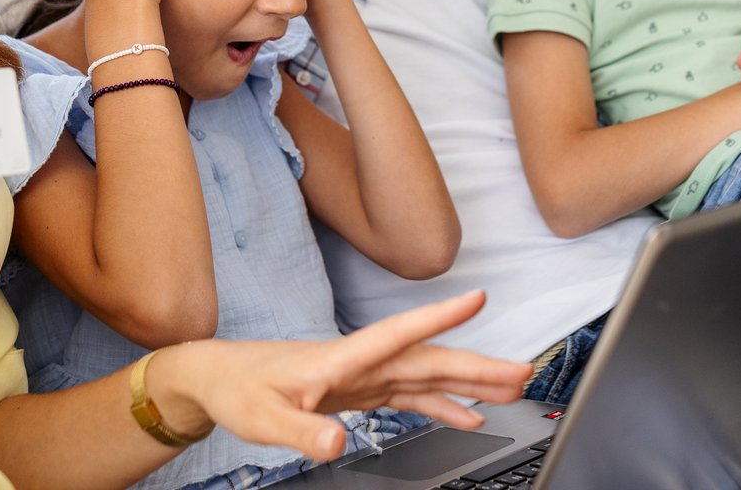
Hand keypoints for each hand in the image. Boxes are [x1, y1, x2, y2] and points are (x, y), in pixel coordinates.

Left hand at [153, 291, 532, 460]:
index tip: (477, 297)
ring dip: (470, 380)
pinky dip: (443, 404)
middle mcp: (359, 361)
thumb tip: (336, 443)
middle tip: (522, 372)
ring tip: (512, 388)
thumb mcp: (263, 418)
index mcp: (340, 359)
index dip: (437, 317)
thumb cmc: (237, 390)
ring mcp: (363, 374)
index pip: (397, 334)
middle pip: (428, 359)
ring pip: (427, 374)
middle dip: (477, 363)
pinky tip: (469, 415)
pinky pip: (411, 395)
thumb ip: (301, 431)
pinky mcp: (360, 389)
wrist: (218, 378)